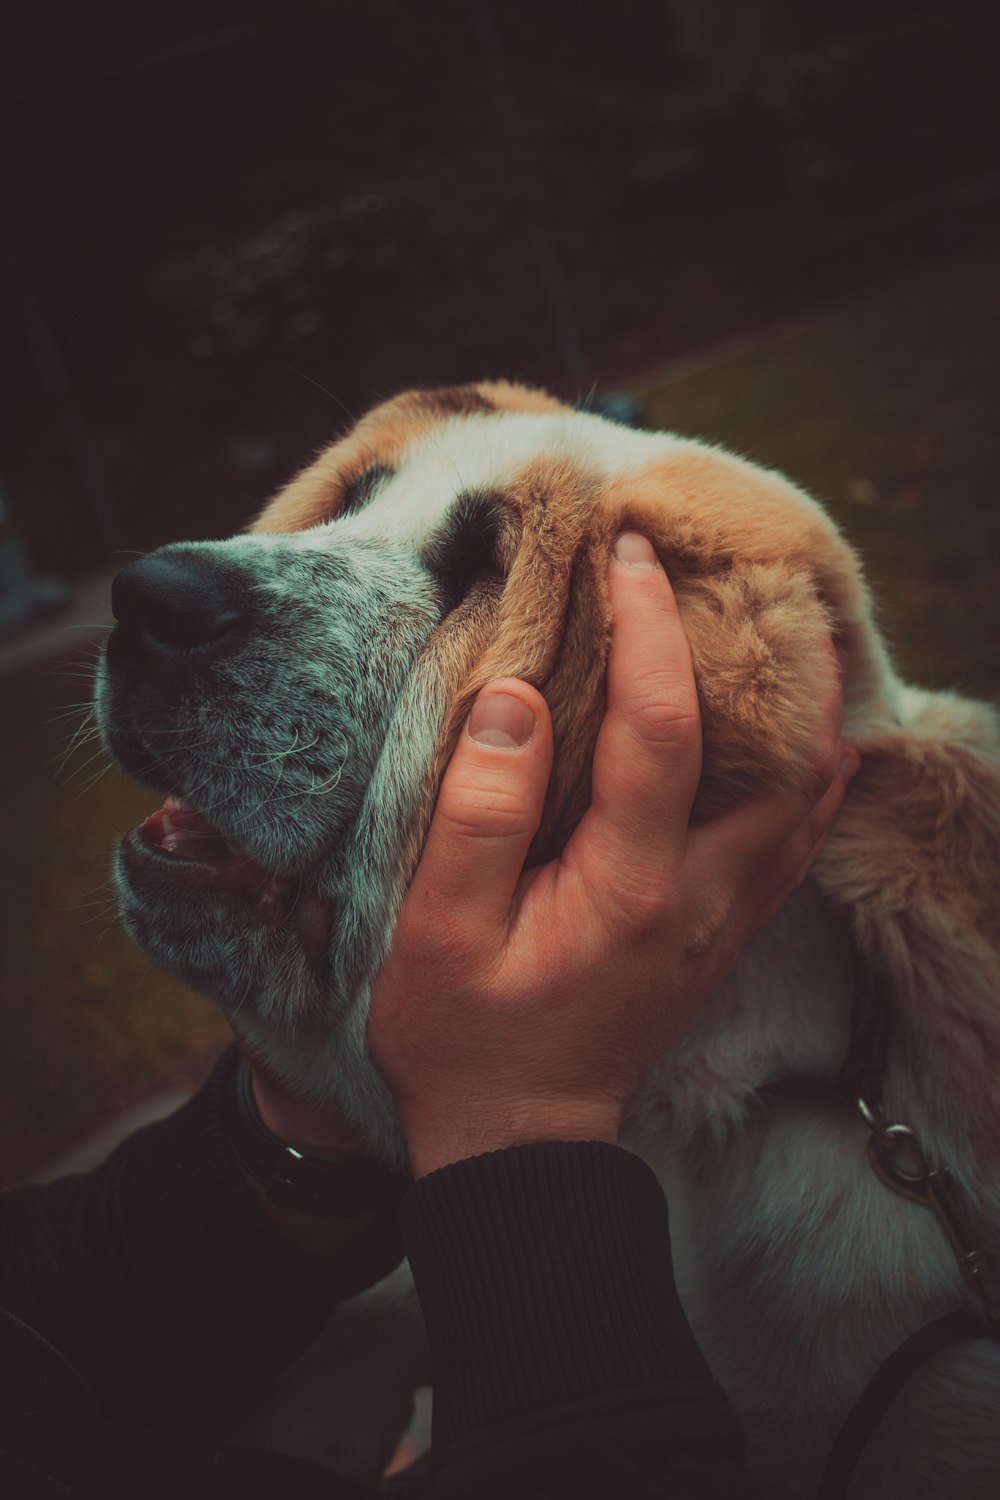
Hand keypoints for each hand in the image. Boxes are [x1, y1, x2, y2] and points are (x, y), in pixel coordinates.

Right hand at [368, 531, 858, 1177]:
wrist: (520, 1138)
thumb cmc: (463, 1037)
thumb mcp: (435, 931)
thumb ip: (479, 814)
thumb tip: (518, 698)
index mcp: (631, 887)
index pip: (661, 727)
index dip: (649, 627)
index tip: (630, 554)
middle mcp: (704, 896)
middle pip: (786, 755)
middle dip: (773, 655)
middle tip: (745, 576)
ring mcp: (727, 917)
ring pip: (811, 796)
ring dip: (803, 708)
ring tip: (774, 635)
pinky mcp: (726, 930)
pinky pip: (796, 835)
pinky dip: (806, 769)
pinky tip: (787, 733)